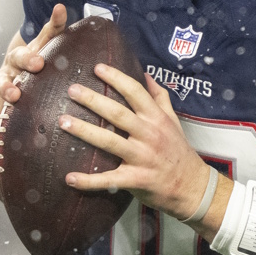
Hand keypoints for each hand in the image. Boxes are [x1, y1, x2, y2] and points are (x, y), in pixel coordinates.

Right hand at [0, 3, 67, 143]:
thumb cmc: (36, 56)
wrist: (15, 68)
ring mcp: (0, 85)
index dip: (30, 58)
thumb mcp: (45, 43)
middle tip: (19, 90)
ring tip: (9, 105)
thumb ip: (54, 27)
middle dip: (13, 81)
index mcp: (21, 55)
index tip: (39, 63)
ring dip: (2, 100)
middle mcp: (8, 69)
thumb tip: (60, 7)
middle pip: (8, 72)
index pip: (24, 54)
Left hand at [59, 63, 215, 219]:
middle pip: (117, 113)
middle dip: (93, 100)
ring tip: (63, 122)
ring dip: (84, 131)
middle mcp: (149, 135)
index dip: (116, 78)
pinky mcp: (136, 180)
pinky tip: (69, 178)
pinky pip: (108, 180)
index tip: (97, 68)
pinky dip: (88, 180)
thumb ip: (159, 97)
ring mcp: (142, 158)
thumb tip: (146, 74)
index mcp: (156, 118)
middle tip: (72, 89)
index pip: (135, 92)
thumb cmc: (179, 151)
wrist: (192, 186)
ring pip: (109, 142)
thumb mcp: (173, 120)